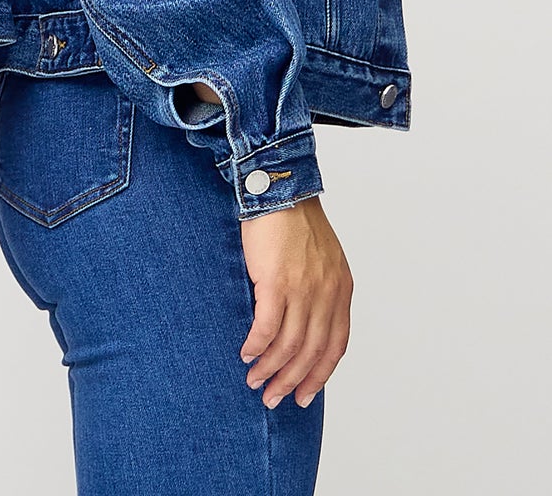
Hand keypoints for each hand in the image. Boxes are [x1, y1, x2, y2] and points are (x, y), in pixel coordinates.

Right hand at [239, 196, 351, 408]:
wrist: (279, 189)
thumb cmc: (295, 221)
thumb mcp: (322, 259)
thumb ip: (319, 291)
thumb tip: (303, 325)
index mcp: (340, 290)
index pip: (335, 346)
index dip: (319, 375)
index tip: (303, 394)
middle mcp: (326, 294)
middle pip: (311, 352)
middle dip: (292, 381)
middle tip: (273, 398)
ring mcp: (302, 290)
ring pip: (289, 346)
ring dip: (270, 369)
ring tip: (254, 381)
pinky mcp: (276, 282)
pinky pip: (266, 327)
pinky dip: (256, 346)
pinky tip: (246, 353)